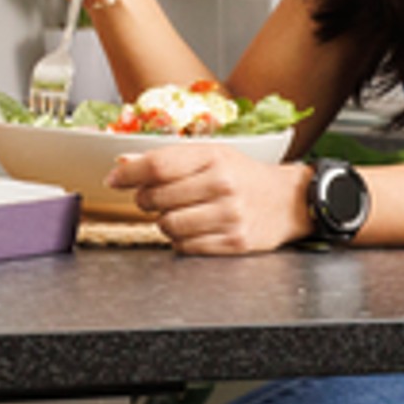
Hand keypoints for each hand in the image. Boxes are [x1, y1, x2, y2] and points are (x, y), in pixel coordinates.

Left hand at [110, 147, 310, 254]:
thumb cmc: (245, 176)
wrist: (289, 201)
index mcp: (214, 157)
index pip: (157, 166)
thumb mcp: (212, 156)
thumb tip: (123, 164)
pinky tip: (195, 229)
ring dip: (164, 222)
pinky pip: (185, 247)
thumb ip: (169, 160)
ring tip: (179, 213)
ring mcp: (229, 216)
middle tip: (155, 198)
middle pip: (157, 198)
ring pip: (168, 225)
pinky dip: (181, 240)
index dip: (128, 174)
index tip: (114, 180)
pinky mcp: (234, 243)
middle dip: (147, 200)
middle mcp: (223, 185)